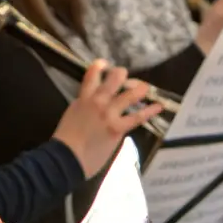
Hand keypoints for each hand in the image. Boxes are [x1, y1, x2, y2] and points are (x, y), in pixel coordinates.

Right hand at [53, 59, 163, 178]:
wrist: (65, 157)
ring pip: (129, 94)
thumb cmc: (64, 142)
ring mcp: (109, 113)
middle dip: (121, 75)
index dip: (99, 66)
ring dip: (139, 89)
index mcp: (83, 99)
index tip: (104, 64)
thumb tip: (92, 108)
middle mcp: (97, 101)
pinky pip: (137, 117)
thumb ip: (83, 108)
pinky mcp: (117, 127)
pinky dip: (149, 111)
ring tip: (145, 88)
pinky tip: (158, 106)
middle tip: (126, 78)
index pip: (91, 75)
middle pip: (114, 79)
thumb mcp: (71, 116)